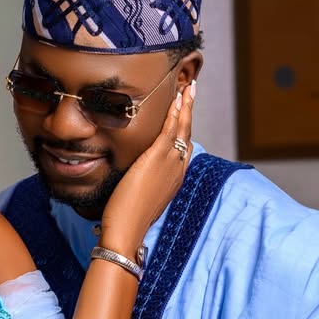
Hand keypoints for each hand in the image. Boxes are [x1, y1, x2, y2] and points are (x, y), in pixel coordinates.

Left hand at [99, 78, 195, 256]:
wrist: (126, 231)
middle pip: (187, 134)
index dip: (185, 130)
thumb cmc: (127, 222)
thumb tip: (131, 183)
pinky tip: (176, 98)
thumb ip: (140, 186)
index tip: (184, 115)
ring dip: (186, 105)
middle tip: (192, 91)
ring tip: (189, 86)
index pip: (183, 150)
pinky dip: (175, 112)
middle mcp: (176, 170)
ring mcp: (169, 164)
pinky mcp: (157, 159)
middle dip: (190, 112)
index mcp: (173, 180)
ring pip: (183, 128)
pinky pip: (170, 129)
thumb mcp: (139, 200)